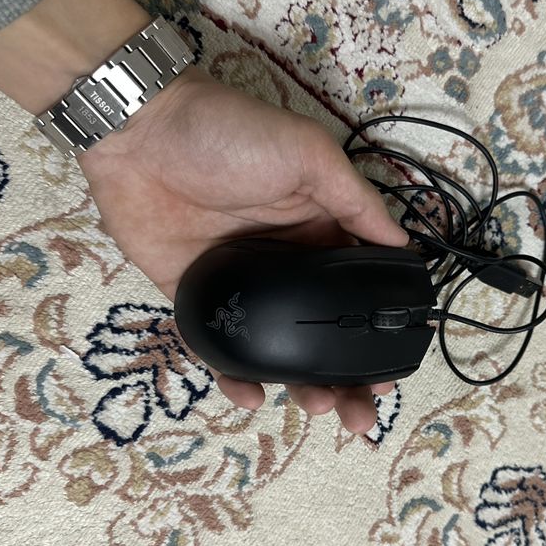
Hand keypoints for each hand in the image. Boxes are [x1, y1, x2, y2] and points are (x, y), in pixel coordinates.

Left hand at [77, 67, 407, 432]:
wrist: (141, 131)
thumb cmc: (234, 135)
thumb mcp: (309, 154)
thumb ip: (355, 201)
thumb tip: (405, 247)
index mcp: (318, 234)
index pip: (357, 294)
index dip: (377, 333)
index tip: (391, 370)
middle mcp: (284, 267)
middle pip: (321, 333)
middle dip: (345, 378)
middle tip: (360, 413)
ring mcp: (239, 288)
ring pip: (276, 350)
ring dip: (301, 386)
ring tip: (317, 409)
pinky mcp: (193, 299)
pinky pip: (218, 348)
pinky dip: (235, 377)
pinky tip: (251, 396)